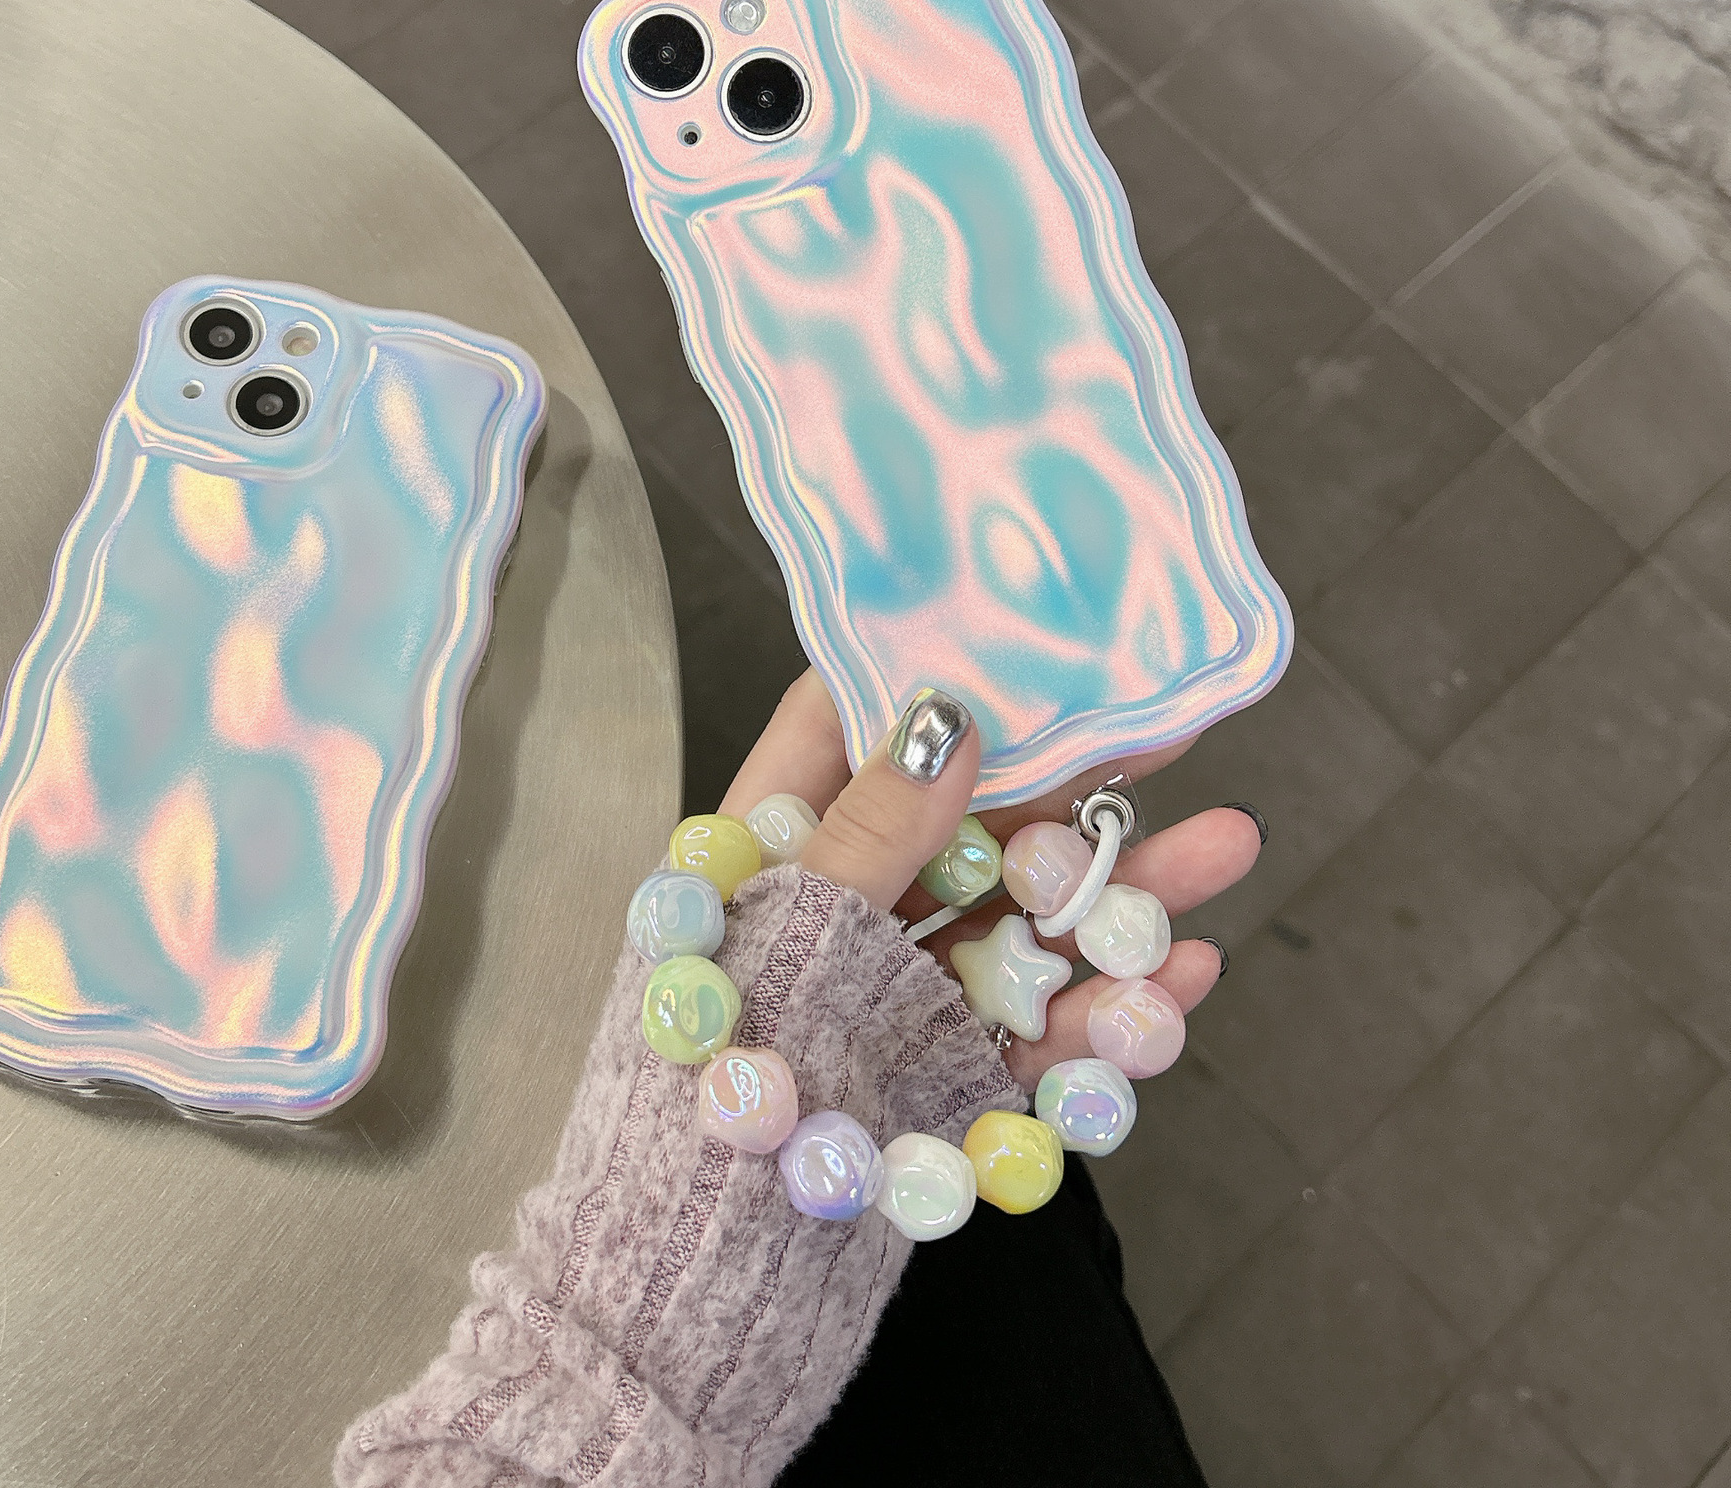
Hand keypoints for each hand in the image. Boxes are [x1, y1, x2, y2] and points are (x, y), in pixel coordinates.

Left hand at [722, 672, 1260, 1092]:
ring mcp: (892, 994)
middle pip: (963, 827)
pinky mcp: (937, 1075)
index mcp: (765, 852)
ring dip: (1120, 896)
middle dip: (1067, 786)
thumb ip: (871, 829)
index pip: (842, 730)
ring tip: (1229, 849)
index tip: (1023, 638)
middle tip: (1174, 733)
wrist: (695, 1288)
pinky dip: (1105, 1009)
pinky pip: (1032, 1030)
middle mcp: (834, 911)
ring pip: (1017, 927)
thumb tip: (951, 714)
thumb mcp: (787, 935)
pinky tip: (1184, 978)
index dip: (928, 677)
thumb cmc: (699, 1089)